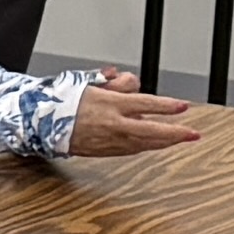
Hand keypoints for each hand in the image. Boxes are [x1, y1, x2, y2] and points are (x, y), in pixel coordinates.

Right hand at [66, 76, 203, 154]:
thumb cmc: (62, 101)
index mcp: (109, 104)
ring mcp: (110, 140)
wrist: (40, 124)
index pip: (146, 104)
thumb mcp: (89, 82)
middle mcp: (112, 124)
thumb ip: (115, 82)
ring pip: (144, 143)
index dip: (167, 106)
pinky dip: (146, 145)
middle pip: (151, 130)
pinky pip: (132, 149)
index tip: (182, 106)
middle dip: (175, 133)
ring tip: (180, 139)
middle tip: (192, 134)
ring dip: (164, 141)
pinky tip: (155, 144)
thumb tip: (132, 82)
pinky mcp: (105, 151)